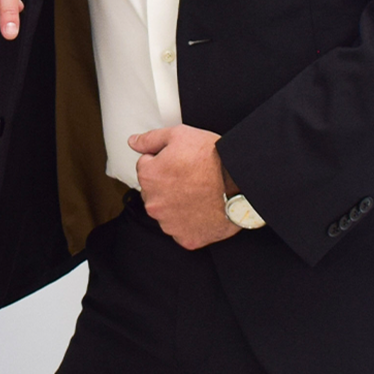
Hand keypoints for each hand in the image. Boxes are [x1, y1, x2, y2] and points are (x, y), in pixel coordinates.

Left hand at [130, 125, 236, 249]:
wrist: (240, 182)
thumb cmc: (213, 158)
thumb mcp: (179, 135)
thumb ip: (151, 139)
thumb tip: (133, 142)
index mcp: (148, 177)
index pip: (146, 167)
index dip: (164, 162)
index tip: (181, 163)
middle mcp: (153, 203)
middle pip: (155, 192)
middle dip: (168, 185)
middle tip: (191, 177)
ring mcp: (169, 224)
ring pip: (168, 212)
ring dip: (178, 205)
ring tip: (200, 193)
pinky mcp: (185, 238)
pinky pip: (183, 231)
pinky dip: (190, 223)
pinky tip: (203, 209)